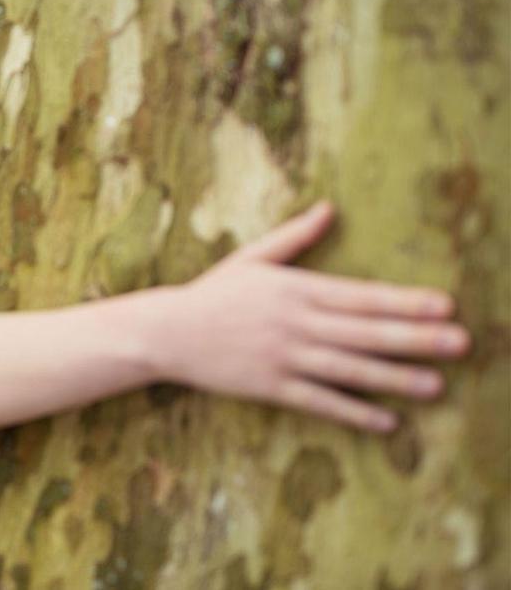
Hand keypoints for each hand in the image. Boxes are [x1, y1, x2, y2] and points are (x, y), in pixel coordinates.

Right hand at [147, 201, 470, 432]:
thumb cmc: (212, 292)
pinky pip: (320, 401)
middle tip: (461, 343)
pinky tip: (387, 421)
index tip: (444, 304)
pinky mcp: (270, 387)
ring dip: (395, 378)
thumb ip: (295, 237)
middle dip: (416, 338)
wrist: (168, 332)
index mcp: (295, 289)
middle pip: (365, 332)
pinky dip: (354, 412)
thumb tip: (330, 208)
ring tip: (436, 385)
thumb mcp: (252, 258)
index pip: (361, 295)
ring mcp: (283, 357)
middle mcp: (295, 323)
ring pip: (349, 369)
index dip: (404, 301)